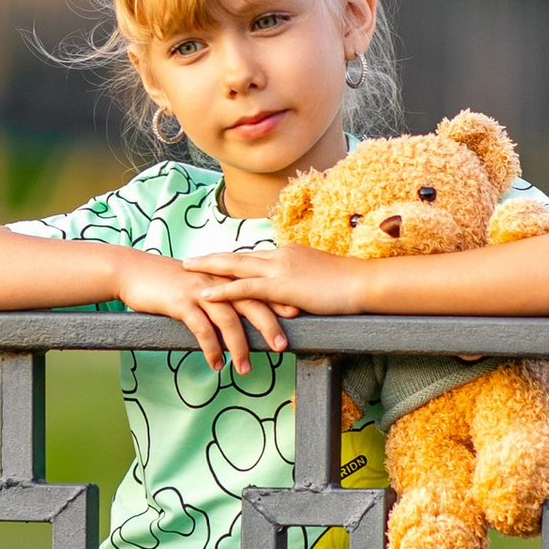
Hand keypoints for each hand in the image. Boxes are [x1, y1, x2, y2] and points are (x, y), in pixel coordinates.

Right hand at [114, 246, 284, 373]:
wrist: (133, 271)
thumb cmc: (168, 281)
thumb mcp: (199, 285)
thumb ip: (220, 295)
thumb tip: (238, 313)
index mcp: (225, 277)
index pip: (258, 288)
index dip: (279, 301)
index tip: (299, 317)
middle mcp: (217, 283)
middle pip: (251, 303)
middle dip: (269, 326)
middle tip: (283, 348)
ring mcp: (199, 292)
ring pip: (228, 320)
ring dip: (238, 347)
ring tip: (245, 369)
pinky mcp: (181, 303)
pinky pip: (201, 329)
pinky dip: (210, 349)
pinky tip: (214, 364)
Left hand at [195, 242, 373, 315]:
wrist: (363, 282)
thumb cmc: (349, 284)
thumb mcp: (320, 279)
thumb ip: (303, 283)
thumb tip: (295, 294)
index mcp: (288, 253)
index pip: (254, 256)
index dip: (232, 259)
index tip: (214, 259)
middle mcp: (279, 255)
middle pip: (237, 255)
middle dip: (211, 258)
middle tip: (188, 259)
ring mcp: (279, 268)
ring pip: (235, 266)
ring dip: (208, 268)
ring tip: (185, 269)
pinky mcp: (281, 285)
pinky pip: (245, 288)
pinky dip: (223, 290)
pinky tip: (206, 295)